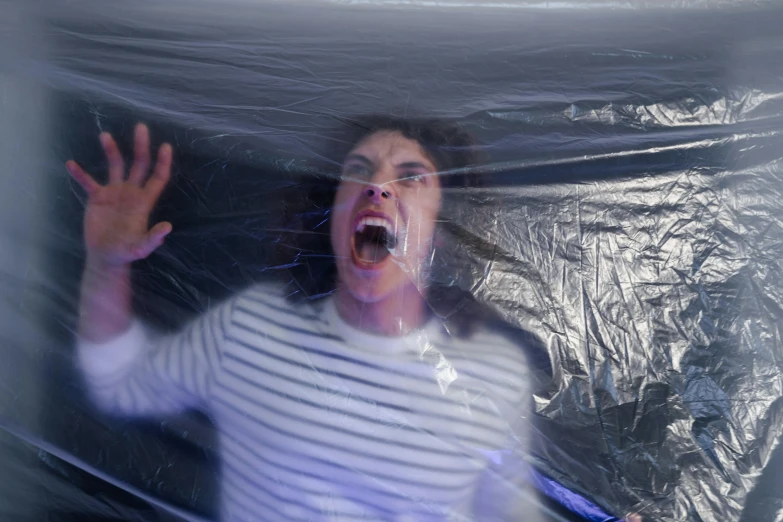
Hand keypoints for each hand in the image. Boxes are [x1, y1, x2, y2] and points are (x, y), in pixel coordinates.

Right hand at [66, 123, 172, 266]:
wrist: (106, 257)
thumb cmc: (126, 253)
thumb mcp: (141, 248)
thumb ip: (153, 238)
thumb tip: (168, 227)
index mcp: (144, 202)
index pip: (157, 177)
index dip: (162, 162)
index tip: (165, 146)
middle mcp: (131, 193)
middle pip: (139, 164)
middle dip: (141, 146)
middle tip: (141, 127)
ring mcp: (114, 193)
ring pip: (115, 166)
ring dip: (112, 150)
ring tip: (105, 136)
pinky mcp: (97, 198)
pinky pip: (88, 182)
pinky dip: (80, 173)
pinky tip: (71, 164)